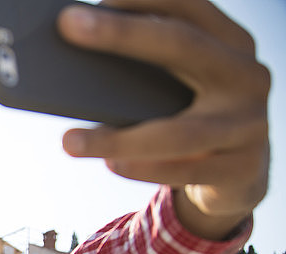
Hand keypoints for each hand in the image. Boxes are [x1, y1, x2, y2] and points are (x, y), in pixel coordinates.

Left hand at [57, 0, 268, 239]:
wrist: (239, 172)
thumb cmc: (189, 116)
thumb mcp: (178, 85)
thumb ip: (143, 68)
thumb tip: (72, 51)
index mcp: (230, 42)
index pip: (187, 6)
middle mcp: (247, 74)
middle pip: (182, 45)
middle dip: (122, 34)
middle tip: (67, 25)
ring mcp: (249, 123)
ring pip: (180, 130)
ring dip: (119, 136)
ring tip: (69, 140)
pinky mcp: (242, 168)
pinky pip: (185, 169)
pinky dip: (144, 168)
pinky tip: (110, 163)